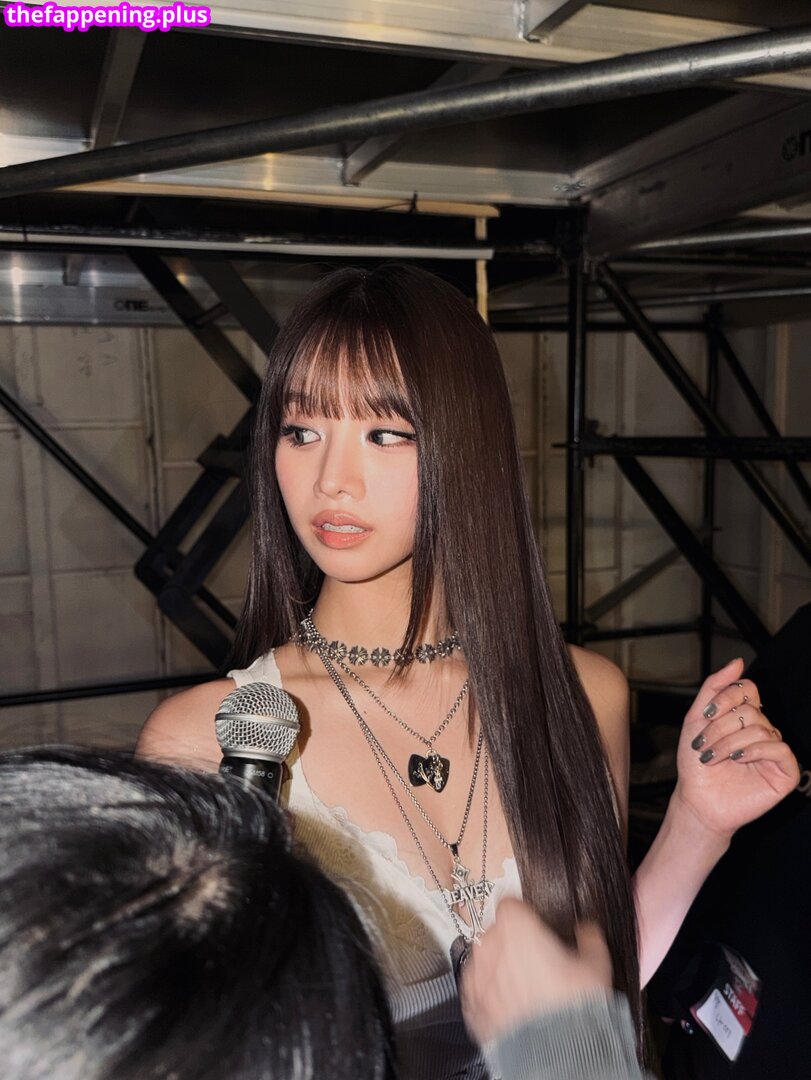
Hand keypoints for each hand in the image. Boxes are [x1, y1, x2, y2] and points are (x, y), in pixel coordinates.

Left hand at [459, 898, 612, 1044]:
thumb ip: (589, 939)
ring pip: (484, 961)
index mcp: (516, 927)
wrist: (555, 1054)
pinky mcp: (471, 1006)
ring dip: (498, 967)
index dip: (523, 913)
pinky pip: (477, 990)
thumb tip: (588, 932)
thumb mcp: (594, 966)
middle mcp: (490, 946)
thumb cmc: (572, 1008)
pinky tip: (510, 1005)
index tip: (532, 924)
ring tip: (522, 987)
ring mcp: (477, 976)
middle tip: (533, 961)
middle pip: (496, 932)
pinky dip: (490, 994)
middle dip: (511, 942)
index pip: (510, 904)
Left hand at [674, 657, 799, 841]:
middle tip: (704, 745)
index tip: (706, 715)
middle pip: (750, 710)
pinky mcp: (785, 772)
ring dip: (730, 742)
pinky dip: (755, 750)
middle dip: (721, 727)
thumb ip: (714, 688)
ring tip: (714, 758)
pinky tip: (739, 759)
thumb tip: (739, 662)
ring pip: (761, 729)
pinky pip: (779, 749)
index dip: (726, 698)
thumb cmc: (696, 762)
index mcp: (745, 716)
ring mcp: (775, 751)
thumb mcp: (697, 719)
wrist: (698, 799)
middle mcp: (763, 730)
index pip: (747, 689)